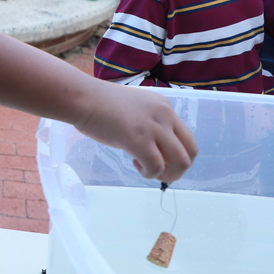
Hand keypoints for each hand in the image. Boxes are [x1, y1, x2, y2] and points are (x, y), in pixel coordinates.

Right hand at [74, 82, 197, 183]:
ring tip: (149, 171)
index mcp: (164, 106)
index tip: (158, 157)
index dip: (175, 153)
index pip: (186, 137)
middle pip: (190, 151)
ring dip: (168, 174)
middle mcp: (165, 115)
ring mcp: (153, 127)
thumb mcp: (134, 108)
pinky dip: (149, 173)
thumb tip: (153, 148)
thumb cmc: (99, 103)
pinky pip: (156, 166)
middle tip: (159, 171)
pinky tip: (136, 165)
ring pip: (180, 162)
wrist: (83, 98)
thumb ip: (148, 123)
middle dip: (178, 168)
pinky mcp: (139, 139)